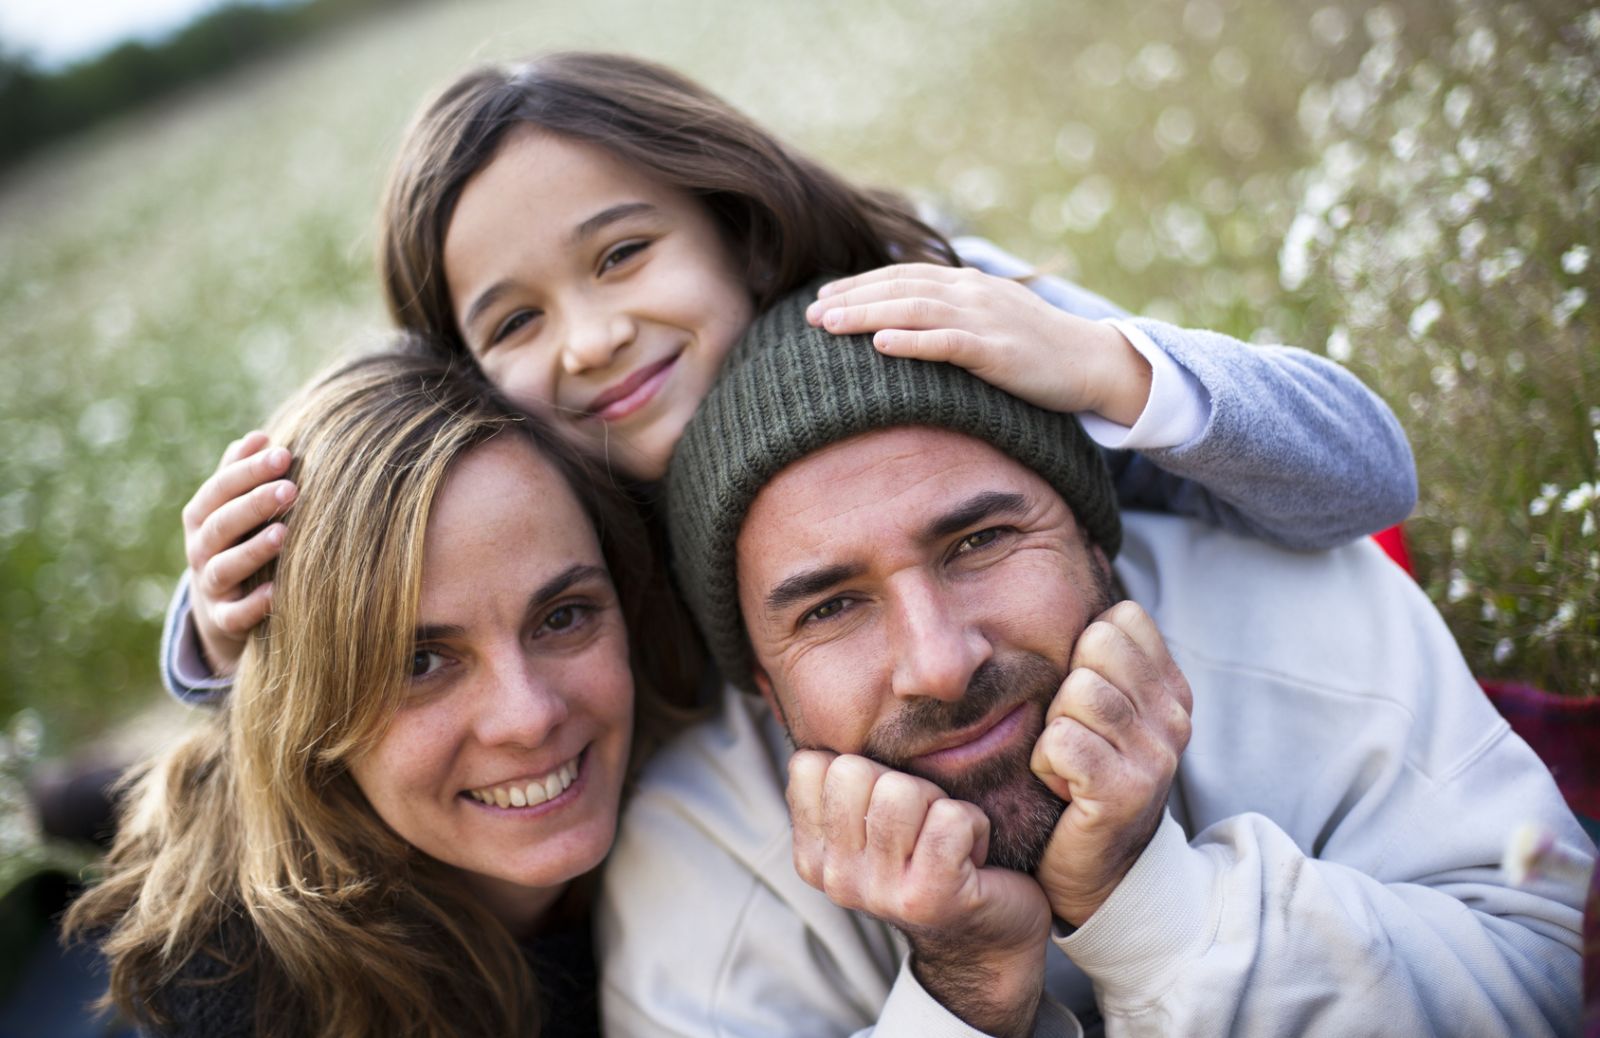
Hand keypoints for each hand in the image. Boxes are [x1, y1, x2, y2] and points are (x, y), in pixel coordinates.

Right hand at [181, 432, 295, 674]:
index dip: (248, 470)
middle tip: (291, 488)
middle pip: (221, 524)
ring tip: (284, 534)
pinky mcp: (224, 621)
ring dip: (252, 550)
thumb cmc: (236, 543)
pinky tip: (277, 592)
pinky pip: (235, 615)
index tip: (284, 453)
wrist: (221, 609)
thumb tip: (258, 436)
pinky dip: (253, 604)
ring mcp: (210, 587)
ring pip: (224, 567)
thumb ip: (240, 474)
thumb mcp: (232, 509)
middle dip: (254, 504)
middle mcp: (200, 550)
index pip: (220, 489)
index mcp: (202, 517)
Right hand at [788, 750, 1048, 1036]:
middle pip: (853, 769)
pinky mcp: (930, 897)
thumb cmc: (930, 863)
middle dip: (901, 782)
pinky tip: (972, 858)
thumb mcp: (871, 827)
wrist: (986, 942)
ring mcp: (880, 892)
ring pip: (902, 790)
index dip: (861, 769)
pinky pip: (951, 818)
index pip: (810, 764)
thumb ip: (845, 787)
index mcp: (813, 855)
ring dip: (939, 805)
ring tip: (946, 841)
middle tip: (923, 826)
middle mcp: (836, 878)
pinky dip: (974, 826)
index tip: (887, 810)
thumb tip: (827, 713)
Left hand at [809, 263, 1151, 425]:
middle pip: (899, 288)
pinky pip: (948, 343)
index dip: (858, 284)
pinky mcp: (998, 351)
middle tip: (808, 314)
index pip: (901, 276)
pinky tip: (880, 344)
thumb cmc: (1036, 347)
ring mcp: (985, 319)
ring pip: (914, 310)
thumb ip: (951, 312)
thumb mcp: (990, 318)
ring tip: (829, 325)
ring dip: (867, 315)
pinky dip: (912, 342)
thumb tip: (906, 318)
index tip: (821, 297)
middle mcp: (971, 292)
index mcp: (966, 283)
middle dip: (850, 299)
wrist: (1092, 361)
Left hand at [1030, 600, 1192, 925]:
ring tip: (1069, 765)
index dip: (1084, 653)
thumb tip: (1082, 548)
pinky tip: (1064, 790)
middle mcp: (1173, 716)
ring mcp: (1156, 755)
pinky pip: (1061, 742)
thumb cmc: (1083, 777)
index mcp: (1169, 687)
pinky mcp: (1126, 792)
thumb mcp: (1099, 707)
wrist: (1099, 874)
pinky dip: (1047, 766)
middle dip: (1065, 690)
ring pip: (1076, 693)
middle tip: (1075, 738)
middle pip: (1094, 647)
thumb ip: (1097, 651)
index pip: (1120, 618)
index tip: (1087, 705)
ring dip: (1054, 731)